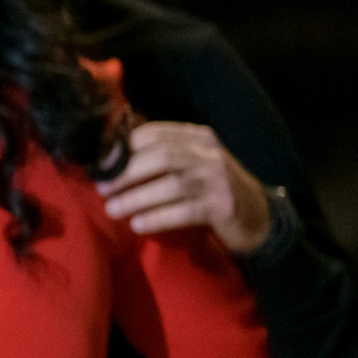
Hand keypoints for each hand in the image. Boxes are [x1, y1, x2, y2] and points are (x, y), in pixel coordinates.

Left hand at [98, 121, 273, 253]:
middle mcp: (209, 153)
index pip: (155, 133)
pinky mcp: (223, 206)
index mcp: (198, 137)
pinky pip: (184, 211)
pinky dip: (158, 217)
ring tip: (112, 208)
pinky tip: (137, 224)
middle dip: (126, 172)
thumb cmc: (212, 187)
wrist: (257, 214)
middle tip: (102, 187)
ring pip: (172, 184)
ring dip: (137, 197)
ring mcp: (218, 179)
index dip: (124, 146)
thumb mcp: (192, 162)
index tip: (100, 162)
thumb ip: (161, 153)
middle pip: (162, 157)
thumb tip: (112, 154)